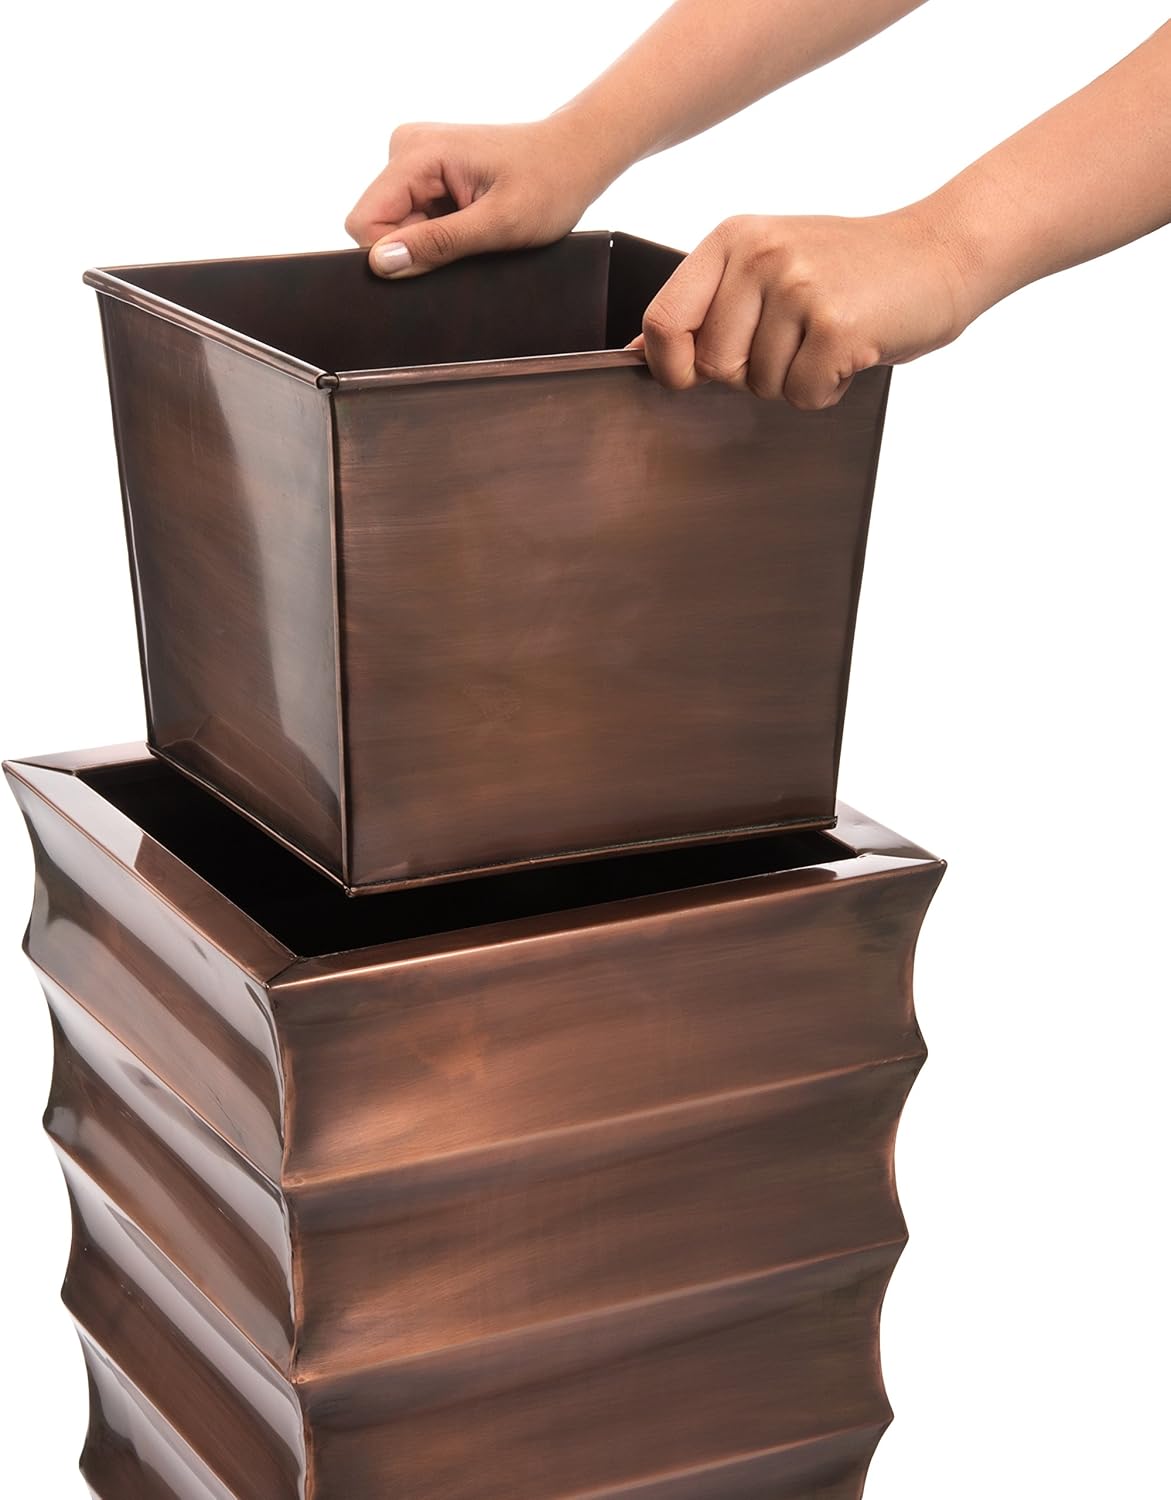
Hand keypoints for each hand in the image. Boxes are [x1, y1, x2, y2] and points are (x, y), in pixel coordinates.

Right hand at [345, 117, 610, 278]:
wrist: (576, 155)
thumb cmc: (549, 184)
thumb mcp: (498, 225)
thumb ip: (437, 245)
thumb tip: (381, 264)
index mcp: (415, 153)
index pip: (364, 222)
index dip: (394, 254)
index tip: (443, 256)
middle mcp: (405, 148)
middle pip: (379, 225)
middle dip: (418, 247)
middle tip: (471, 239)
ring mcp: (415, 159)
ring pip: (397, 225)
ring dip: (433, 241)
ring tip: (477, 228)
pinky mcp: (427, 172)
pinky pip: (414, 218)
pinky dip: (441, 231)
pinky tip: (474, 221)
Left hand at [635, 208, 976, 407]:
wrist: (941, 253)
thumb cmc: (851, 271)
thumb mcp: (769, 267)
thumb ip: (709, 303)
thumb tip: (642, 349)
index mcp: (732, 238)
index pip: (664, 319)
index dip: (671, 365)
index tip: (692, 376)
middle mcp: (760, 255)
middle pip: (714, 366)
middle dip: (751, 375)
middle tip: (794, 344)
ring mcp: (799, 286)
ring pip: (761, 387)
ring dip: (795, 382)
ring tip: (827, 340)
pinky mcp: (836, 324)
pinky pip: (803, 396)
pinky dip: (828, 390)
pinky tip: (850, 353)